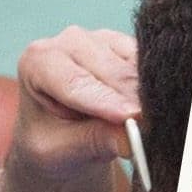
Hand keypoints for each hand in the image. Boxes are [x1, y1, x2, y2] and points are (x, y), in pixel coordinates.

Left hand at [6, 26, 139, 180]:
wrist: (59, 138)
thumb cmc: (51, 142)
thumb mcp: (61, 151)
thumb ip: (92, 141)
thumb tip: (130, 138)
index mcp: (38, 61)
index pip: (74, 81)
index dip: (105, 100)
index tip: (131, 118)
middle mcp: (68, 42)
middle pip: (110, 71)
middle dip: (131, 102)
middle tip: (149, 133)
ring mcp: (100, 40)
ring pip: (133, 69)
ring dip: (144, 98)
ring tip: (146, 128)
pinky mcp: (126, 46)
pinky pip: (149, 66)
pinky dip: (153, 89)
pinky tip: (152, 111)